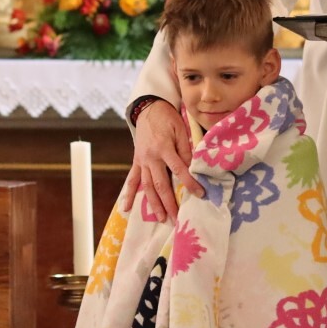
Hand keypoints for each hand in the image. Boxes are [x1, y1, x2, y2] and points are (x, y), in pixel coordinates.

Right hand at [122, 99, 201, 221]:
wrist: (148, 109)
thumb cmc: (168, 119)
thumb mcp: (180, 129)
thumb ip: (185, 149)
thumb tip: (193, 168)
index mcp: (164, 148)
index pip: (179, 169)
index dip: (189, 183)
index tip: (200, 194)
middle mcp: (151, 157)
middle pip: (161, 184)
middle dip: (170, 203)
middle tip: (177, 219)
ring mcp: (142, 161)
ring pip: (147, 186)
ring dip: (154, 204)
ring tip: (161, 218)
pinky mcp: (137, 161)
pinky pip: (132, 179)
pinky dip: (128, 194)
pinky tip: (126, 208)